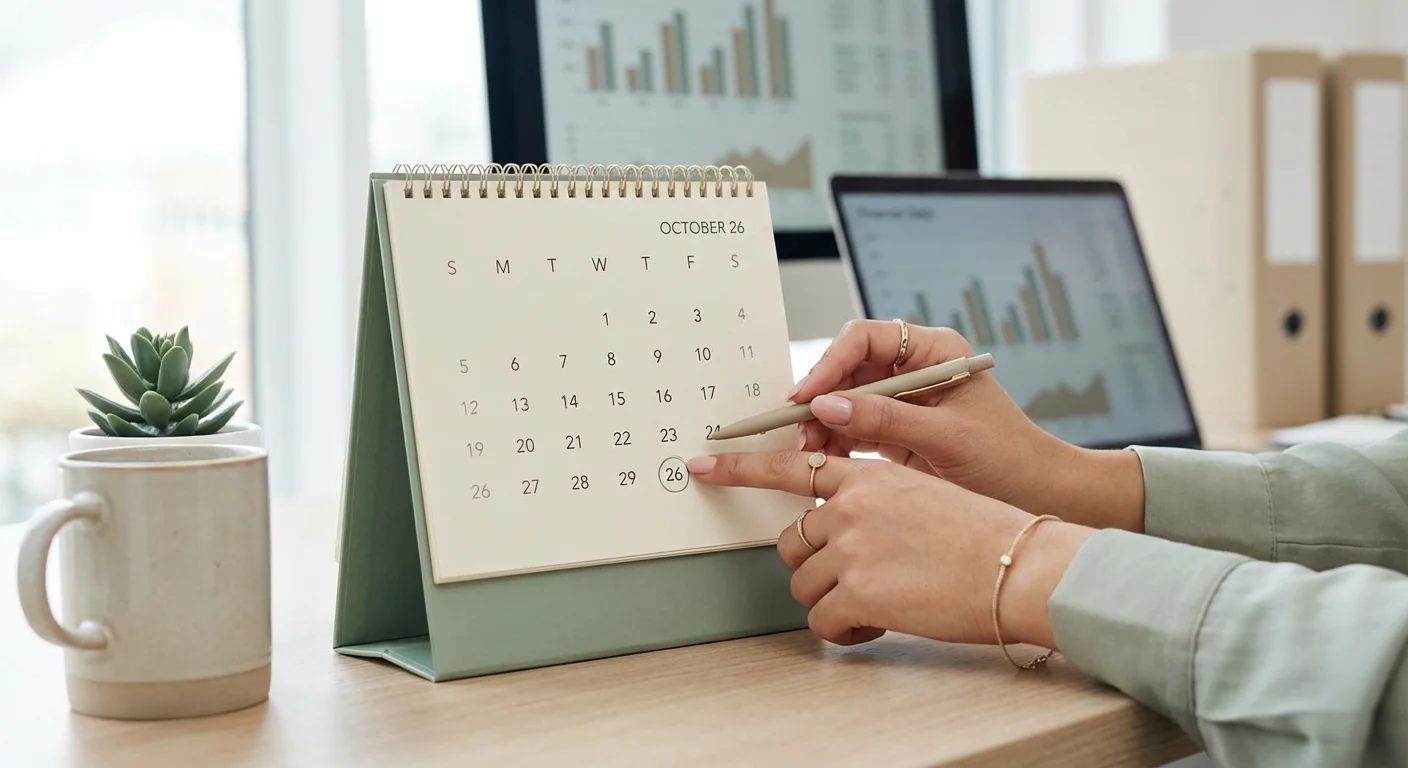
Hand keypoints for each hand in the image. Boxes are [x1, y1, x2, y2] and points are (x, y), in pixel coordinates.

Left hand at [685, 449, 1094, 647]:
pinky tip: (884, 622)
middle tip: (860, 580)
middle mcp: (852, 504)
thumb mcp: (925, 494)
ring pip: (804, 585)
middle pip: (793, 542)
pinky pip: (823, 620)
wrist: (1023, 567)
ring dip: (836, 601)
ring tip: (884, 601)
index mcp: (869, 475)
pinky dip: (847, 630)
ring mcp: (851, 546)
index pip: (791, 464)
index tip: (703, 464)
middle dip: (817, 568)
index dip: (739, 466)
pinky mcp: (857, 589)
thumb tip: (840, 527)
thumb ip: (875, 500)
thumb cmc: (987, 537)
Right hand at [790, 320, 1143, 531]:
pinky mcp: (898, 432)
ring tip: (808, 454)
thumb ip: (884, 419)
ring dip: (822, 425)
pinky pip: (853, 430)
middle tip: (797, 431)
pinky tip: (823, 464)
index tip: (807, 396)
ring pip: (845, 400)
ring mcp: (905, 401)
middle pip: (848, 369)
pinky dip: (834, 446)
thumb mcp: (946, 437)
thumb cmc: (1010, 459)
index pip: (866, 339)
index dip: (830, 364)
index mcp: (935, 351)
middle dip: (820, 399)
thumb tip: (827, 406)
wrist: (1041, 498)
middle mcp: (916, 369)